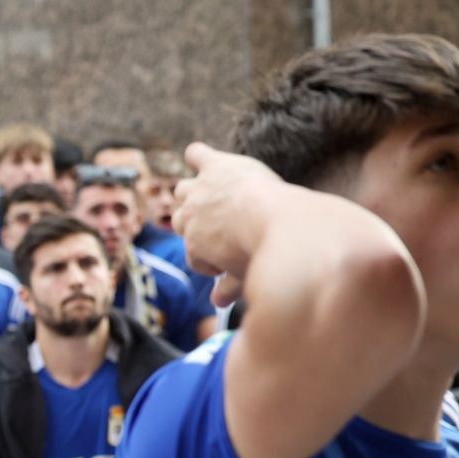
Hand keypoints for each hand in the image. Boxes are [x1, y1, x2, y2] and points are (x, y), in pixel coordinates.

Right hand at [172, 143, 284, 306]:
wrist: (276, 220)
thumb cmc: (261, 253)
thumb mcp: (243, 275)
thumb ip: (229, 287)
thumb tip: (218, 303)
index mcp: (194, 247)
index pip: (194, 254)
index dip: (211, 258)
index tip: (228, 260)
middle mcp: (189, 217)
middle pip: (181, 219)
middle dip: (196, 224)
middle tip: (218, 227)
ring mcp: (199, 190)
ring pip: (183, 190)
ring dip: (193, 193)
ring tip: (207, 193)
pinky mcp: (215, 166)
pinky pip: (197, 155)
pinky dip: (197, 155)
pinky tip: (196, 154)